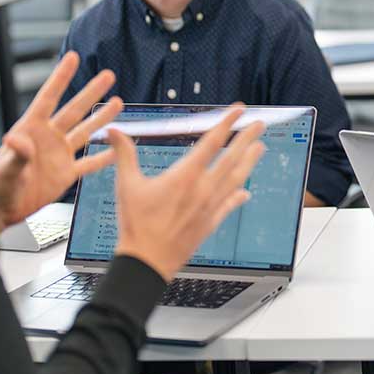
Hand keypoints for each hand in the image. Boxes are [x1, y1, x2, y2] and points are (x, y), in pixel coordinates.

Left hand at [0, 52, 122, 234]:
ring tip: (118, 102)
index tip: (72, 58)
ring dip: (102, 118)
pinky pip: (90, 163)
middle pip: (74, 110)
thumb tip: (16, 139)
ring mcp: (59, 155)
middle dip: (91, 92)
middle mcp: (48, 138)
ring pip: (86, 132)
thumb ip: (15, 155)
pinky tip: (118, 149)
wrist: (0, 211)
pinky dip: (105, 157)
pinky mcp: (66, 173)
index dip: (61, 77)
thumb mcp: (4, 171)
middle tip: (108, 75)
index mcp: (30, 130)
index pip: (48, 98)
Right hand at [109, 107, 266, 280]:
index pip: (211, 143)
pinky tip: (246, 193)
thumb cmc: (136, 225)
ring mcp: (210, 206)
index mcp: (185, 176)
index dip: (226, 124)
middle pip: (231, 158)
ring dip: (249, 162)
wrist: (147, 263)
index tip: (238, 110)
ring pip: (236, 179)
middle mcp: (203, 189)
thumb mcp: (127, 186)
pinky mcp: (211, 223)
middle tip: (259, 125)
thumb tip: (113, 131)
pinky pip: (229, 205)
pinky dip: (238, 196)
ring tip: (259, 148)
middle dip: (246, 138)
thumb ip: (124, 155)